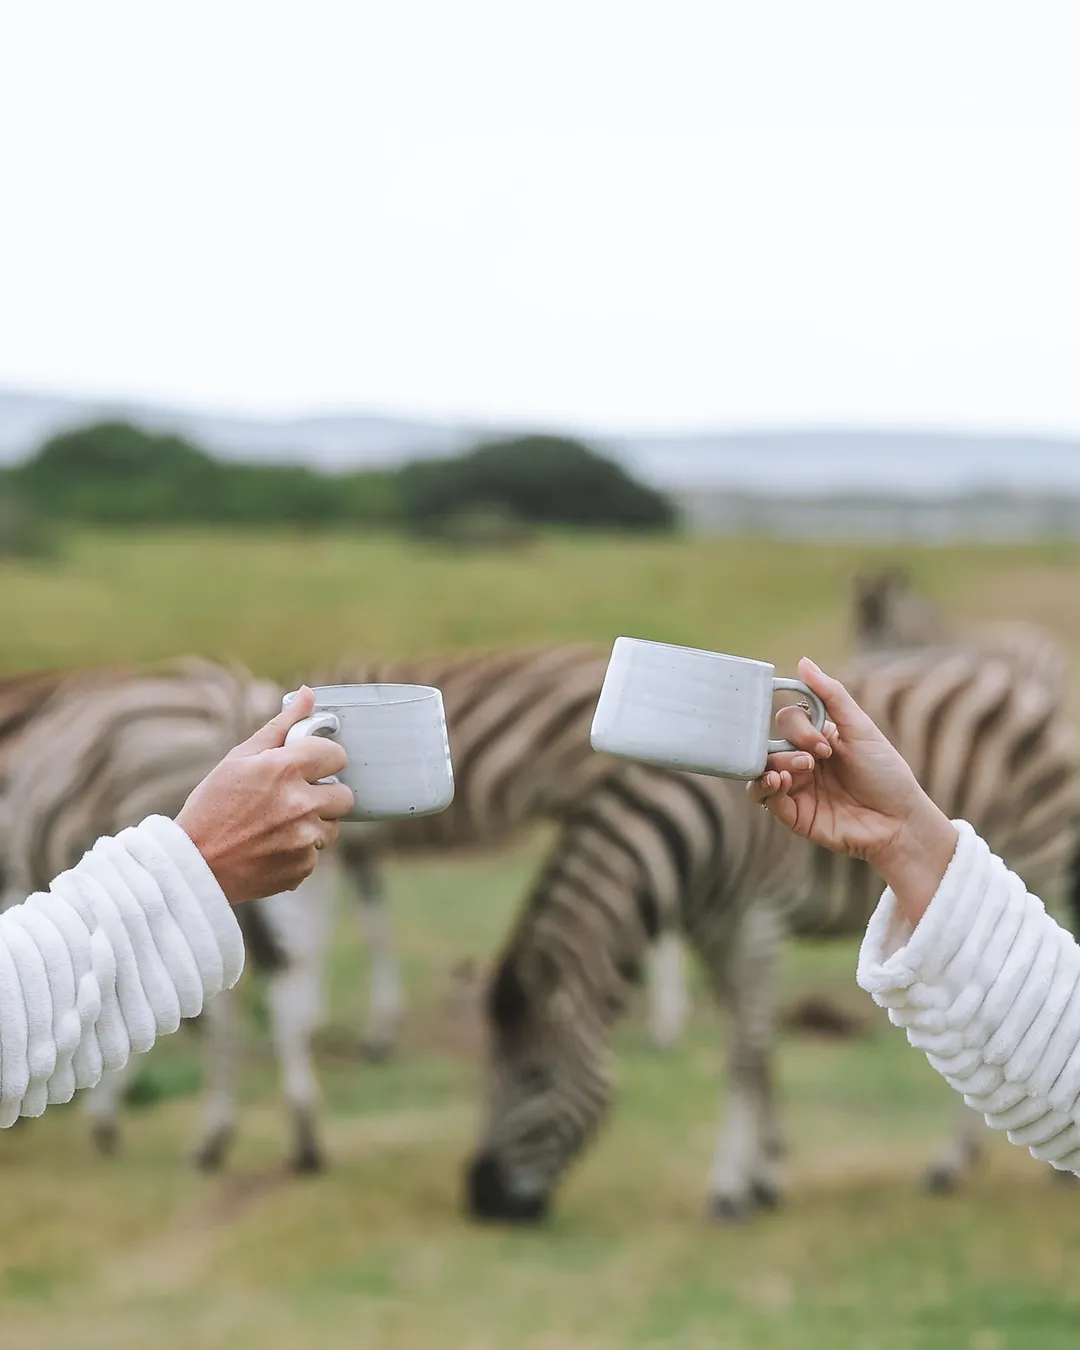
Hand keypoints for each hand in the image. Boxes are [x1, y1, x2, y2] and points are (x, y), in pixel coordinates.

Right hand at [176, 686, 354, 904]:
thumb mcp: (238, 759)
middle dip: (325, 794)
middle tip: (296, 798)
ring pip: (332, 826)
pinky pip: (314, 853)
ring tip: (277, 825)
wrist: (192, 866)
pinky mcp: (302, 867)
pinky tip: (270, 847)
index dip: (322, 760)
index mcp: (284, 769)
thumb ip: (280, 727)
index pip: (336, 755)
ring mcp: (303, 839)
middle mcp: (300, 804)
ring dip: (313, 824)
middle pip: (345, 795)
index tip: (308, 767)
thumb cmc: (211, 807)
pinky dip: (298, 851)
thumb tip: (308, 695)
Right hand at [747, 658, 957, 923]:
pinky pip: (762, 797)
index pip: (787, 720)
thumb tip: (803, 661)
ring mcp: (795, 787)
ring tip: (799, 772)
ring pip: (760, 768)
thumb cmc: (885, 774)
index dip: (798, 727)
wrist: (898, 822)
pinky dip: (764, 786)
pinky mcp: (792, 814)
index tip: (825, 743)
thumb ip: (831, 695)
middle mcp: (802, 761)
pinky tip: (781, 783)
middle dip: (788, 745)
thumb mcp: (861, 728)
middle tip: (814, 760)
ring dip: (774, 764)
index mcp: (817, 739)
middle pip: (768, 741)